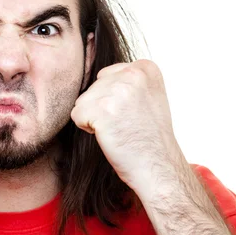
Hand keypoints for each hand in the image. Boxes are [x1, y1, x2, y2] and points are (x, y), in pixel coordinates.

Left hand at [71, 60, 178, 191]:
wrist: (158, 167)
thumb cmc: (150, 137)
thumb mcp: (147, 96)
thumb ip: (126, 80)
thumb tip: (95, 74)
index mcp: (146, 67)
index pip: (106, 76)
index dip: (113, 99)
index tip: (133, 114)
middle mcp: (133, 74)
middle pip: (94, 87)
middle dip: (103, 108)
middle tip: (126, 125)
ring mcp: (118, 90)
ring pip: (83, 101)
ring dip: (95, 119)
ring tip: (119, 130)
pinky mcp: (101, 109)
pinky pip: (77, 114)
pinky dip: (87, 129)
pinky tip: (110, 136)